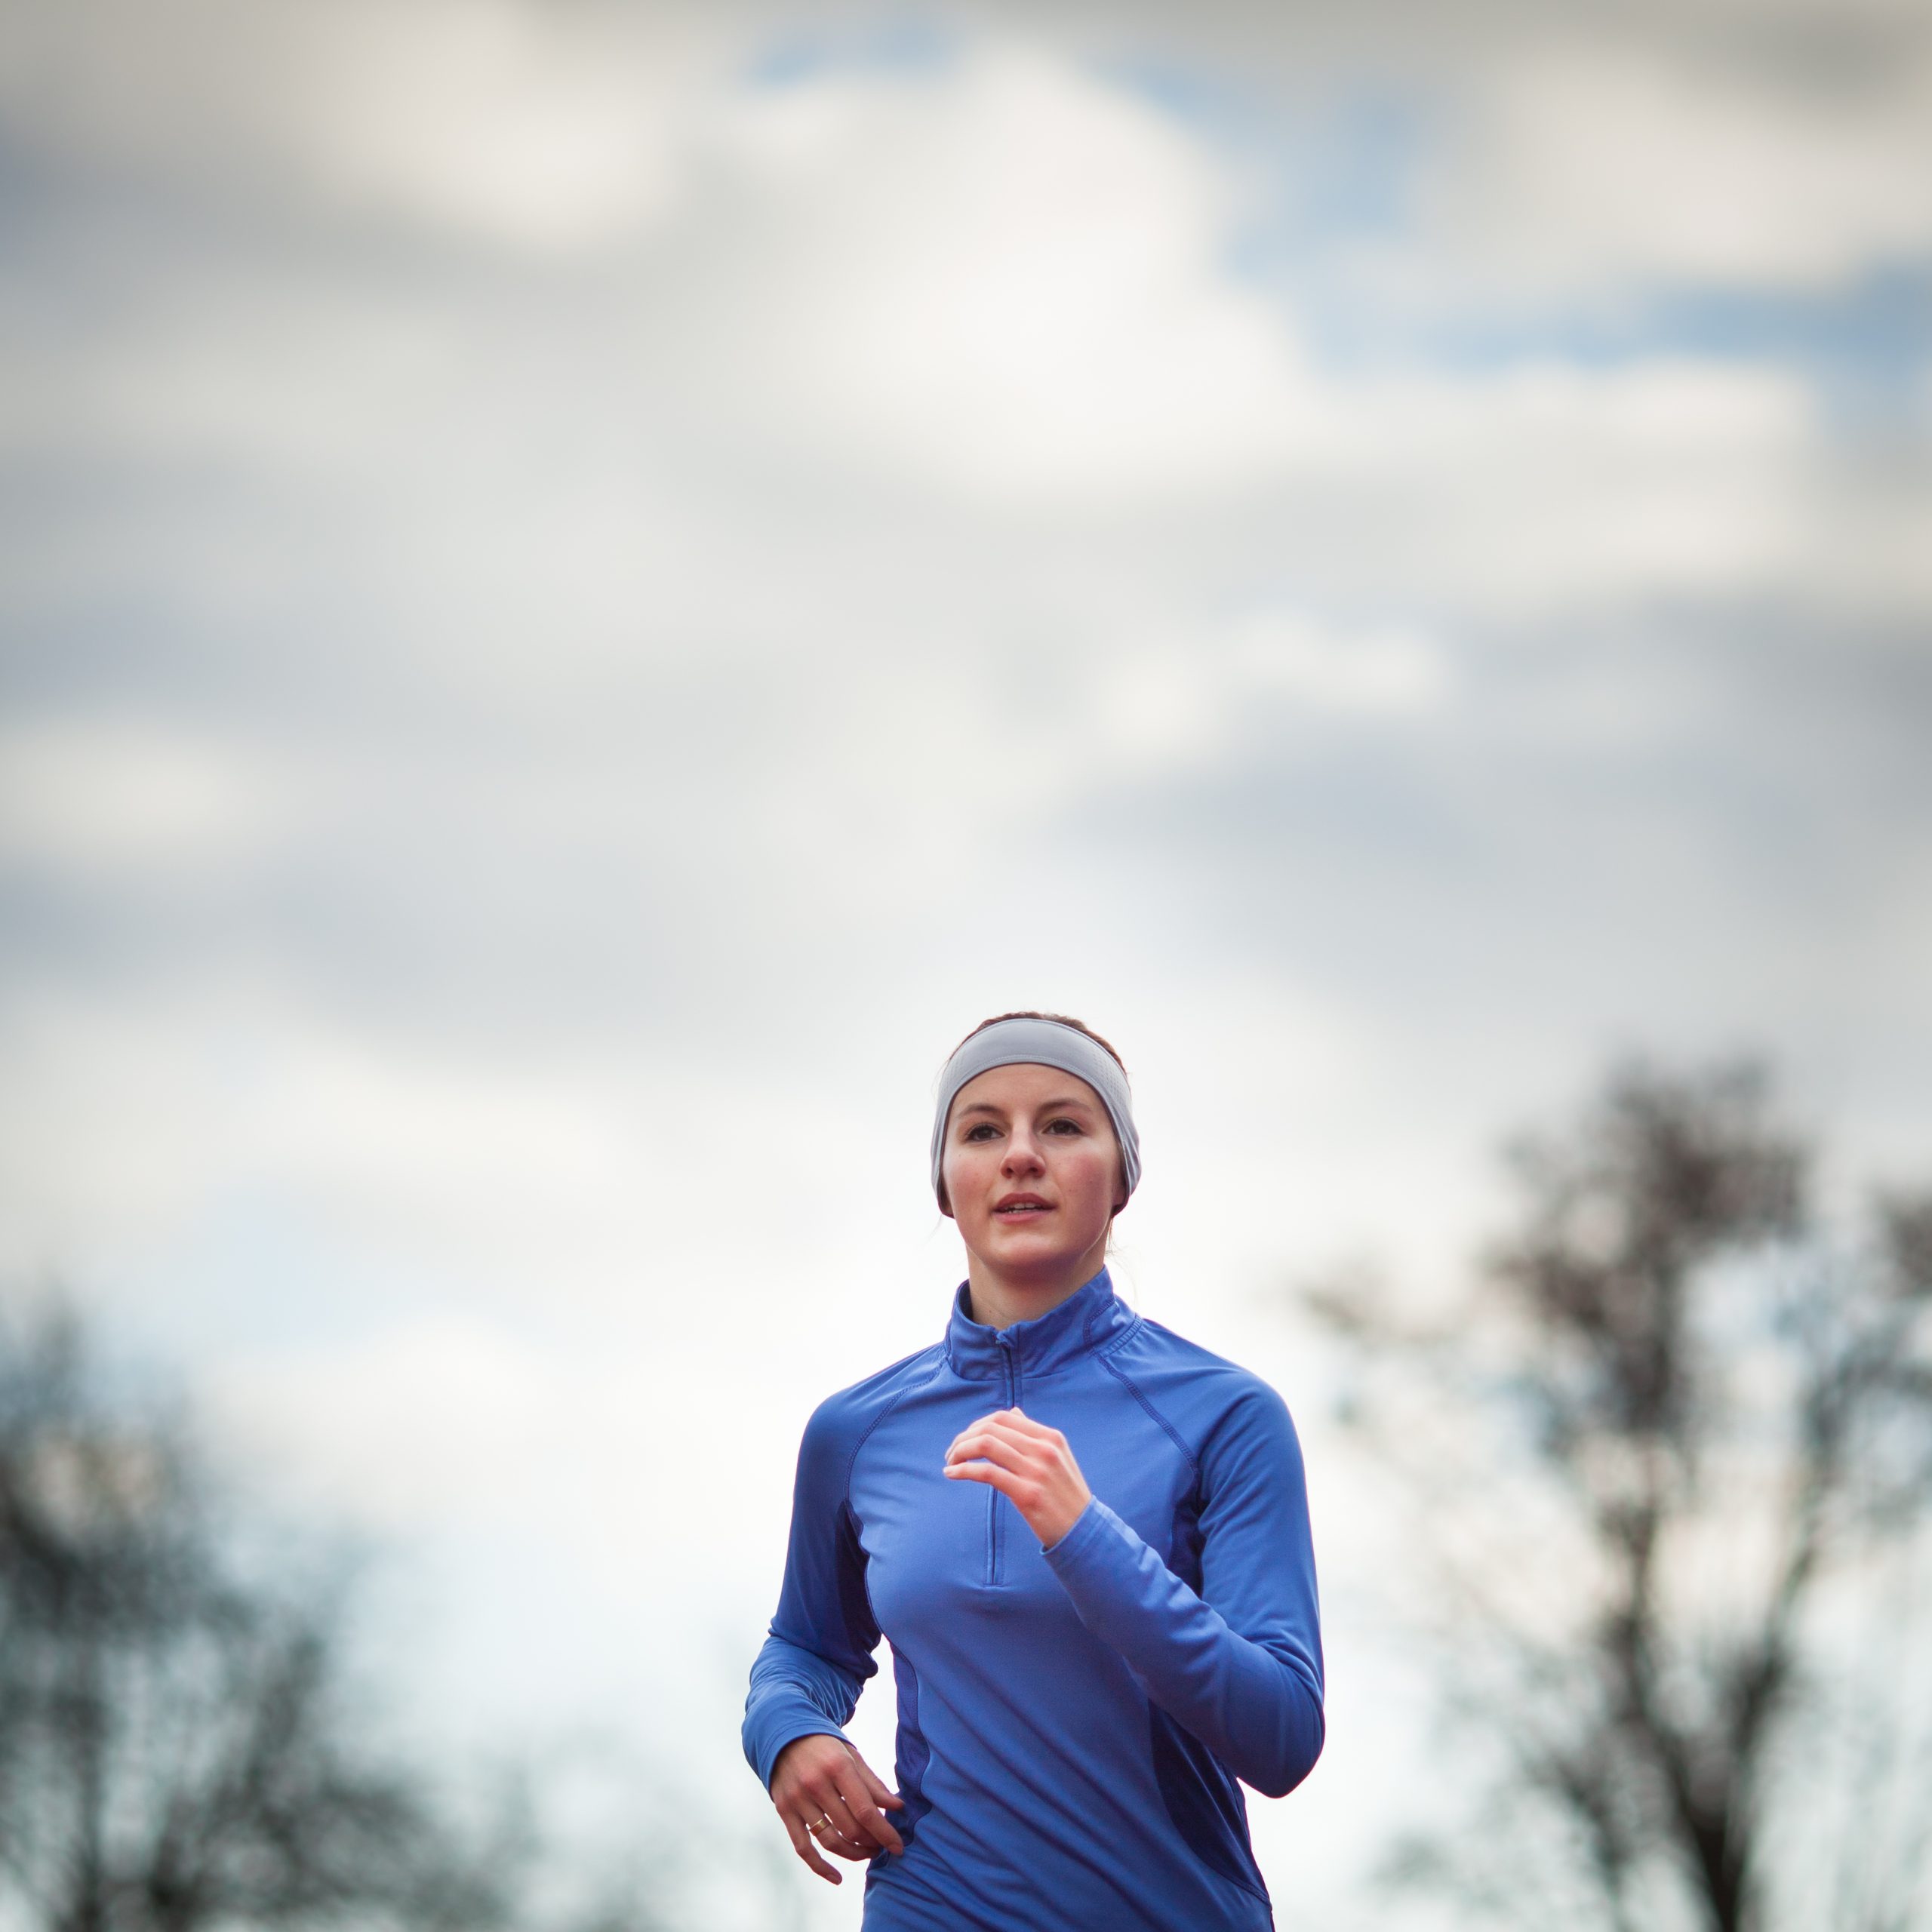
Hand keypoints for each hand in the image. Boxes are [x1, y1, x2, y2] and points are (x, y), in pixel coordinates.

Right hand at [769, 1733, 904, 1883]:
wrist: (784, 1733)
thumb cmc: (825, 1746)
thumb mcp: (852, 1756)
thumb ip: (873, 1783)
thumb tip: (898, 1807)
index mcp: (838, 1766)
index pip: (865, 1810)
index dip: (884, 1832)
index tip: (898, 1846)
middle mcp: (816, 1784)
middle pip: (849, 1828)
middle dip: (870, 1843)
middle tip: (881, 1846)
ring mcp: (798, 1799)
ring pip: (829, 1841)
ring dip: (852, 1854)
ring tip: (866, 1854)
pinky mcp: (784, 1811)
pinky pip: (803, 1848)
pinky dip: (820, 1867)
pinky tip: (837, 1877)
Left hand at [943, 1407, 1091, 1546]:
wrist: (1084, 1531)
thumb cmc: (1066, 1495)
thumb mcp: (1058, 1457)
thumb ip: (1034, 1435)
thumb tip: (1013, 1413)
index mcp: (1050, 1437)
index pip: (1004, 1417)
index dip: (978, 1425)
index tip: (965, 1439)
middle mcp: (1044, 1449)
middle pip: (991, 1428)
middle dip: (964, 1437)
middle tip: (952, 1452)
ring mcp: (1036, 1471)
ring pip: (986, 1445)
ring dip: (960, 1451)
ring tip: (950, 1462)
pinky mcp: (1027, 1494)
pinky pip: (986, 1473)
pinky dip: (963, 1470)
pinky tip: (952, 1474)